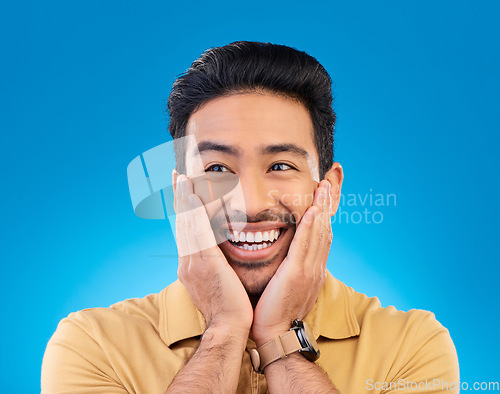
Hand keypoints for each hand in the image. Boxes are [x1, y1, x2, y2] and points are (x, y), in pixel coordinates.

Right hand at [175, 173, 252, 333]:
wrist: (228, 328)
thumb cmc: (229, 308)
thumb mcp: (216, 284)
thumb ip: (214, 266)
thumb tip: (216, 257)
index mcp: (190, 264)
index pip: (185, 230)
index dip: (184, 209)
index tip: (183, 191)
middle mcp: (187, 260)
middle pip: (182, 222)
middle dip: (179, 197)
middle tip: (178, 175)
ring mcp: (193, 261)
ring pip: (187, 223)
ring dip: (184, 198)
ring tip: (182, 176)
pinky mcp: (205, 262)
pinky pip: (198, 232)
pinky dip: (194, 213)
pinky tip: (193, 196)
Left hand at [251, 180, 331, 344]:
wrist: (276, 333)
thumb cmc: (277, 310)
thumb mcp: (288, 285)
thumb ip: (291, 267)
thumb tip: (287, 256)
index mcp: (313, 268)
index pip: (322, 234)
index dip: (324, 213)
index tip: (324, 195)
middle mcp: (316, 266)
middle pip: (324, 228)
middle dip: (327, 204)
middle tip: (329, 181)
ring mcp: (309, 270)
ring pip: (318, 233)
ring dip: (321, 208)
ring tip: (323, 188)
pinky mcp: (297, 274)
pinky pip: (306, 246)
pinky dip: (311, 227)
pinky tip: (312, 211)